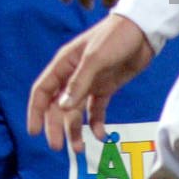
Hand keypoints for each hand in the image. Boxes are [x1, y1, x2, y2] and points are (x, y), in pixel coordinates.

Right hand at [25, 15, 154, 150]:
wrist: (143, 30)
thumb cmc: (116, 36)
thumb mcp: (95, 58)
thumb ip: (79, 83)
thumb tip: (62, 107)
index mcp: (64, 64)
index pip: (42, 91)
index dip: (36, 111)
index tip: (34, 131)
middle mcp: (73, 75)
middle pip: (57, 106)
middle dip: (56, 126)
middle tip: (58, 147)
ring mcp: (90, 83)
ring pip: (75, 112)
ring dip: (75, 130)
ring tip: (79, 148)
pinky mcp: (106, 88)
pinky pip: (96, 111)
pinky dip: (96, 124)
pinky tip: (100, 135)